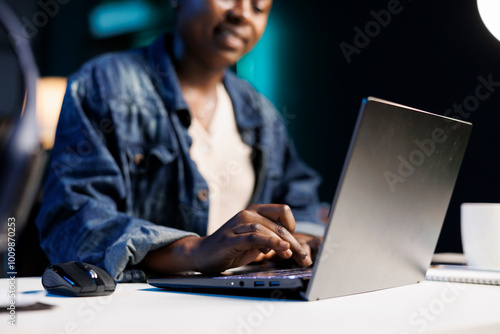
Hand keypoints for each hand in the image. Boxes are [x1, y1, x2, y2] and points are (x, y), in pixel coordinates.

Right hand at [140, 204, 312, 274]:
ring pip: (268, 229)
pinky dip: (270, 242)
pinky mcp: (232, 237)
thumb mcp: (254, 243)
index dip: (294, 227)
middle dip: (295, 242)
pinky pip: (255, 237)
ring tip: (293, 256)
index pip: (282, 211)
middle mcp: (247, 214)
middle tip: (304, 258)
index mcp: (255, 212)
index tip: (298, 244)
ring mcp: (238, 224)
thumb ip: (270, 241)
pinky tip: (281, 248)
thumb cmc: (230, 248)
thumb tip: (291, 248)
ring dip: (285, 243)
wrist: (202, 254)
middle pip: (279, 225)